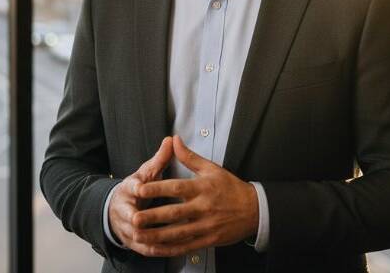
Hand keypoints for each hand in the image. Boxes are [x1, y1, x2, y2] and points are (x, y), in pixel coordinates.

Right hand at [107, 136, 173, 252]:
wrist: (117, 208)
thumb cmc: (136, 189)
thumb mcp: (145, 173)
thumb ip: (159, 159)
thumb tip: (170, 140)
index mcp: (128, 190)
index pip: (130, 188)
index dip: (135, 189)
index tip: (140, 189)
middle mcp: (124, 210)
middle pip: (130, 216)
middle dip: (138, 219)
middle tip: (146, 220)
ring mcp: (127, 228)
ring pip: (137, 235)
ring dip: (151, 237)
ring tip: (170, 238)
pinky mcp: (133, 242)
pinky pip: (146, 249)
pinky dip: (158, 250)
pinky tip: (173, 249)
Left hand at [130, 135, 258, 256]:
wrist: (255, 209)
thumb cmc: (232, 188)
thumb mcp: (212, 168)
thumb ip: (190, 157)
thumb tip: (174, 140)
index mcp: (202, 188)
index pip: (176, 187)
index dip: (157, 189)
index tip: (140, 189)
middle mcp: (203, 207)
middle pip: (174, 213)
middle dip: (153, 217)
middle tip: (134, 218)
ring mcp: (206, 225)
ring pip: (178, 233)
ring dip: (157, 236)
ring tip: (139, 236)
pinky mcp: (209, 239)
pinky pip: (188, 246)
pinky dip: (172, 249)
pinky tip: (158, 248)